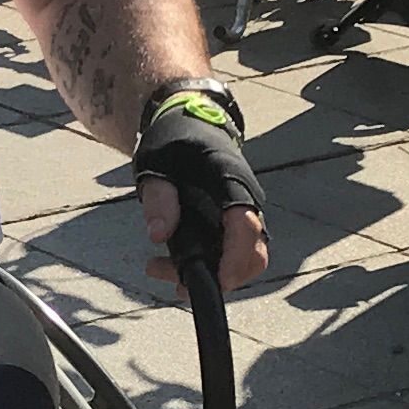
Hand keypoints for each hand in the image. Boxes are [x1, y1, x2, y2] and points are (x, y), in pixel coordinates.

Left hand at [133, 86, 269, 293]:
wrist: (189, 124)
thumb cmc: (174, 140)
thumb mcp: (155, 162)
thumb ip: (159, 197)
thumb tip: (159, 235)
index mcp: (232, 180)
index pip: (245, 224)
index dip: (236, 258)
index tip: (219, 282)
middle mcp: (245, 201)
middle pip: (254, 254)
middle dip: (221, 278)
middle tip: (177, 284)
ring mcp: (241, 216)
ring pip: (240, 261)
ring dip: (207, 276)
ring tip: (157, 270)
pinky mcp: (230, 226)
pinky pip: (227, 256)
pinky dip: (203, 268)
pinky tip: (167, 265)